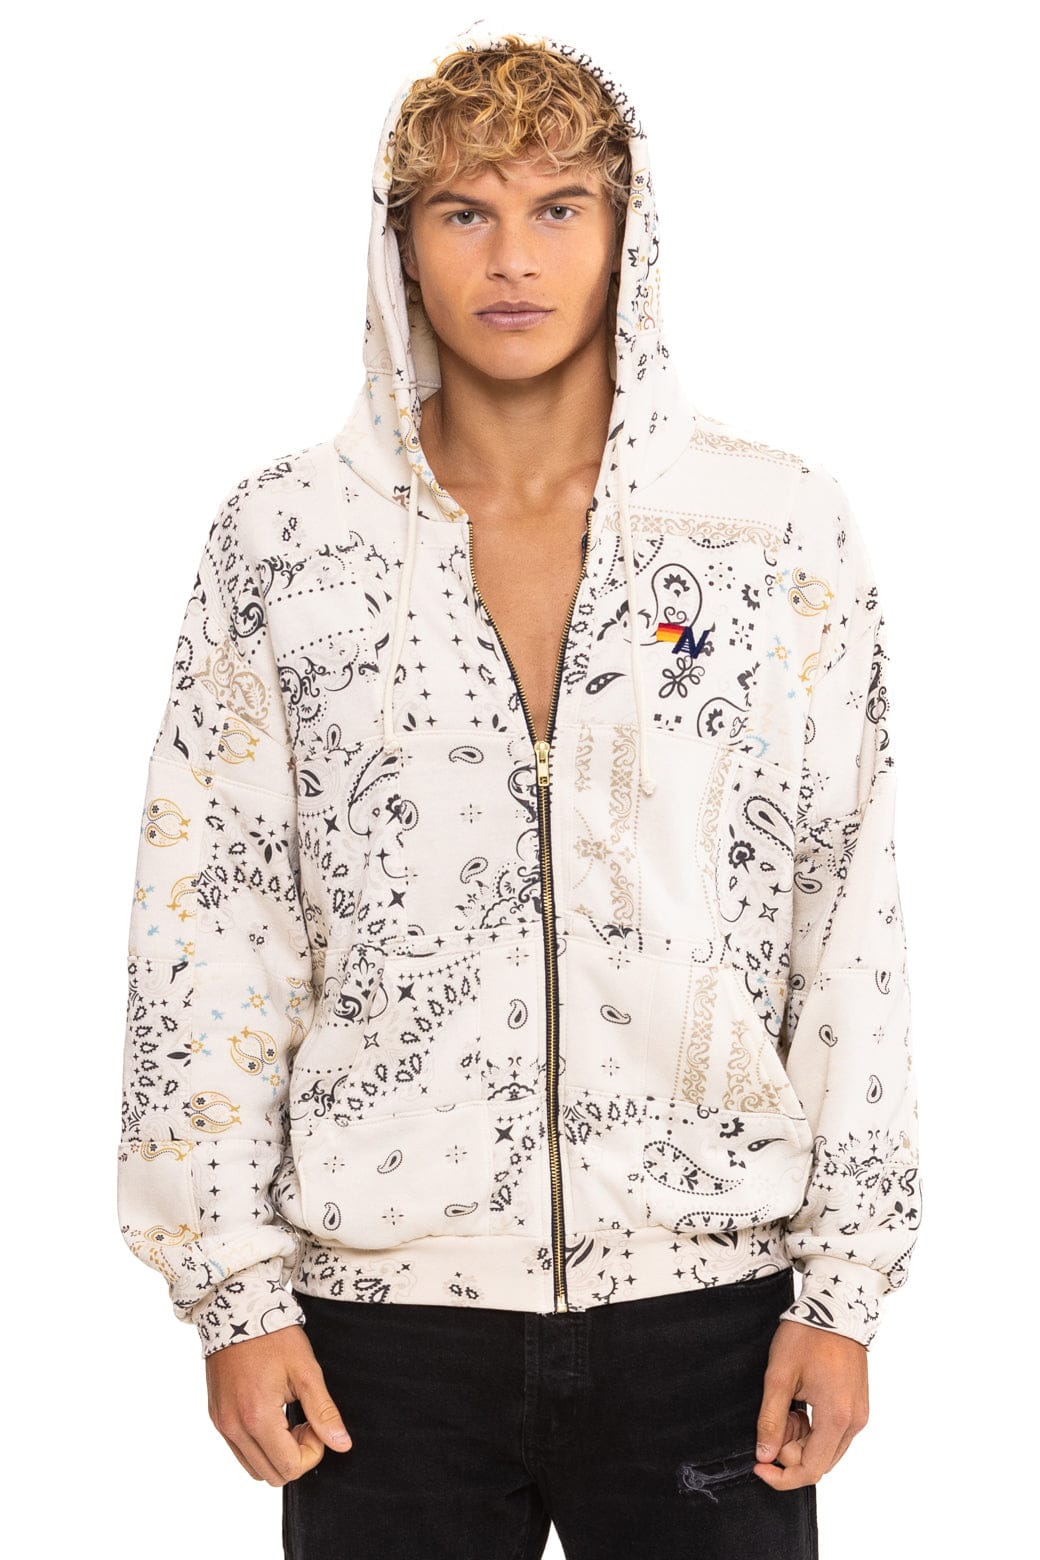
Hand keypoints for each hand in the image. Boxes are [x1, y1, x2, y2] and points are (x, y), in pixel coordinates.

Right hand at [205, 1323, 352, 1484]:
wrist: (236, 1309)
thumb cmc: (272, 1335)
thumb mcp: (305, 1370)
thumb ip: (323, 1411)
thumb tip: (342, 1445)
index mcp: (257, 1417)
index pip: (289, 1467)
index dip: (312, 1452)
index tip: (315, 1423)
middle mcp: (233, 1427)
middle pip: (271, 1475)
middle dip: (295, 1455)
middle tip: (305, 1421)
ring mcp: (222, 1424)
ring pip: (254, 1468)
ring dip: (277, 1453)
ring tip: (288, 1417)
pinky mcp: (216, 1417)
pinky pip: (239, 1451)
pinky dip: (259, 1444)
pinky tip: (271, 1414)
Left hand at [753, 1319, 868, 1489]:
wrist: (836, 1305)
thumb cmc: (807, 1335)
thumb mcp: (779, 1375)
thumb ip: (770, 1419)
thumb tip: (765, 1455)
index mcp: (837, 1418)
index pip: (811, 1470)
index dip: (782, 1476)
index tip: (759, 1465)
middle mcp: (855, 1422)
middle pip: (819, 1462)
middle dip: (790, 1451)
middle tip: (773, 1418)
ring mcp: (859, 1414)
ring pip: (826, 1449)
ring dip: (801, 1439)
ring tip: (786, 1405)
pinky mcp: (857, 1405)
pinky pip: (834, 1433)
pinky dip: (813, 1428)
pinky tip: (800, 1403)